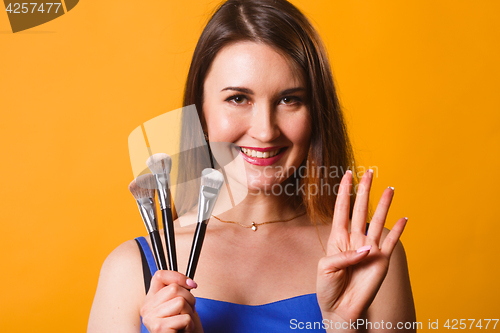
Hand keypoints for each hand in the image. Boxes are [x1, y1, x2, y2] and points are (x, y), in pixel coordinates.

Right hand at [141, 271, 203, 332]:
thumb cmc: (183, 325)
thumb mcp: (180, 303)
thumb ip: (178, 290)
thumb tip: (190, 282)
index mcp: (150, 299)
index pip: (159, 275)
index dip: (178, 277)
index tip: (191, 285)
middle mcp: (146, 308)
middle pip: (174, 288)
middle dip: (189, 299)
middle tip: (187, 311)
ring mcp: (150, 319)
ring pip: (180, 301)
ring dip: (189, 313)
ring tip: (184, 321)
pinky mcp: (159, 329)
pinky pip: (184, 318)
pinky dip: (189, 324)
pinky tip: (182, 330)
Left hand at [316, 170, 406, 322]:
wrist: (340, 309)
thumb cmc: (328, 287)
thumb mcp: (326, 268)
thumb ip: (344, 256)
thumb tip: (367, 249)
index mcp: (338, 237)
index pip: (342, 208)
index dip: (344, 191)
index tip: (348, 173)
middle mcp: (355, 239)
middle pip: (361, 209)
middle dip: (365, 190)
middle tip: (370, 172)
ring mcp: (369, 248)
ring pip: (378, 220)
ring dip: (384, 204)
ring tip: (390, 188)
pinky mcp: (382, 261)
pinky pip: (392, 242)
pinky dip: (398, 230)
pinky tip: (404, 217)